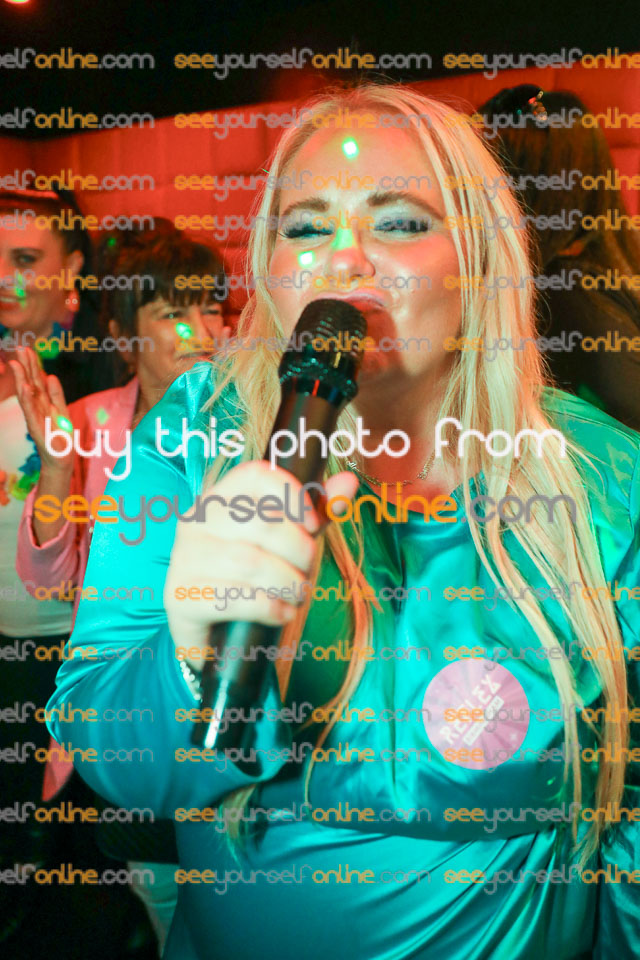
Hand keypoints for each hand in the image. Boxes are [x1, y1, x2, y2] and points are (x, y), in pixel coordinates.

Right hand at [9, 347, 72, 473]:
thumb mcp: (61, 411)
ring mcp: (34, 417)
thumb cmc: (59, 435)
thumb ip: (57, 394)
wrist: (61, 458)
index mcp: (42, 403)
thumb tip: (52, 376)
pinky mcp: (36, 428)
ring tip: (17, 364)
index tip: (27, 349)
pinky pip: (31, 411)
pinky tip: (24, 388)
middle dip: (25, 366)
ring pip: (27, 395)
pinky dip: (27, 399)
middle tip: (19, 348)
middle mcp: (36, 408)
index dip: (32, 365)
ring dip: (21, 379)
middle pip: (30, 384)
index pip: (36, 381)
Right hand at [164, 461, 358, 660]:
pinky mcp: (181, 596)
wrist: (213, 632)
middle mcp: (196, 521)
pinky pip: (235, 598)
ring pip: (250, 562)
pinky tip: (281, 613)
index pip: (255, 474)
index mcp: (220, 497)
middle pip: (262, 522)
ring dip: (288, 582)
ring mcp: (184, 558)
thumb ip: (315, 513)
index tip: (313, 525)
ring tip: (298, 594)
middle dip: (299, 551)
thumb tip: (349, 481)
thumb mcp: (287, 541)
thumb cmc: (252, 577)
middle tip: (307, 571)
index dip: (292, 496)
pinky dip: (270, 607)